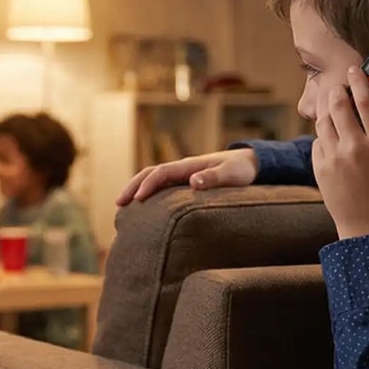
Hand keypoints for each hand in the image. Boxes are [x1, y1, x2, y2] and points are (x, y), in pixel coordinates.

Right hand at [116, 147, 258, 204]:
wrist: (250, 162)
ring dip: (136, 188)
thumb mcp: (231, 174)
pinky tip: (143, 206)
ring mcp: (183, 174)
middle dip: (133, 186)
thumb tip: (193, 182)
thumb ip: (213, 177)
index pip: (161, 172)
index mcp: (190, 165)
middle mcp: (183, 168)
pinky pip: (162, 185)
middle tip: (118, 203)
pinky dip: (148, 191)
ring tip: (123, 206)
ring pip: (153, 178)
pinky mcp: (186, 181)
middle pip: (150, 173)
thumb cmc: (241, 170)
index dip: (148, 185)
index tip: (137, 199)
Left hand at [312, 67, 368, 240]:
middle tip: (342, 87)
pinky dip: (323, 135)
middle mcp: (354, 147)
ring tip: (334, 107)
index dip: (359, 81)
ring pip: (323, 120)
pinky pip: (317, 141)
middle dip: (338, 90)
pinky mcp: (320, 167)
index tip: (355, 71)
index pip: (366, 101)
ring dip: (328, 109)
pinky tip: (332, 135)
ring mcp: (334, 157)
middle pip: (338, 104)